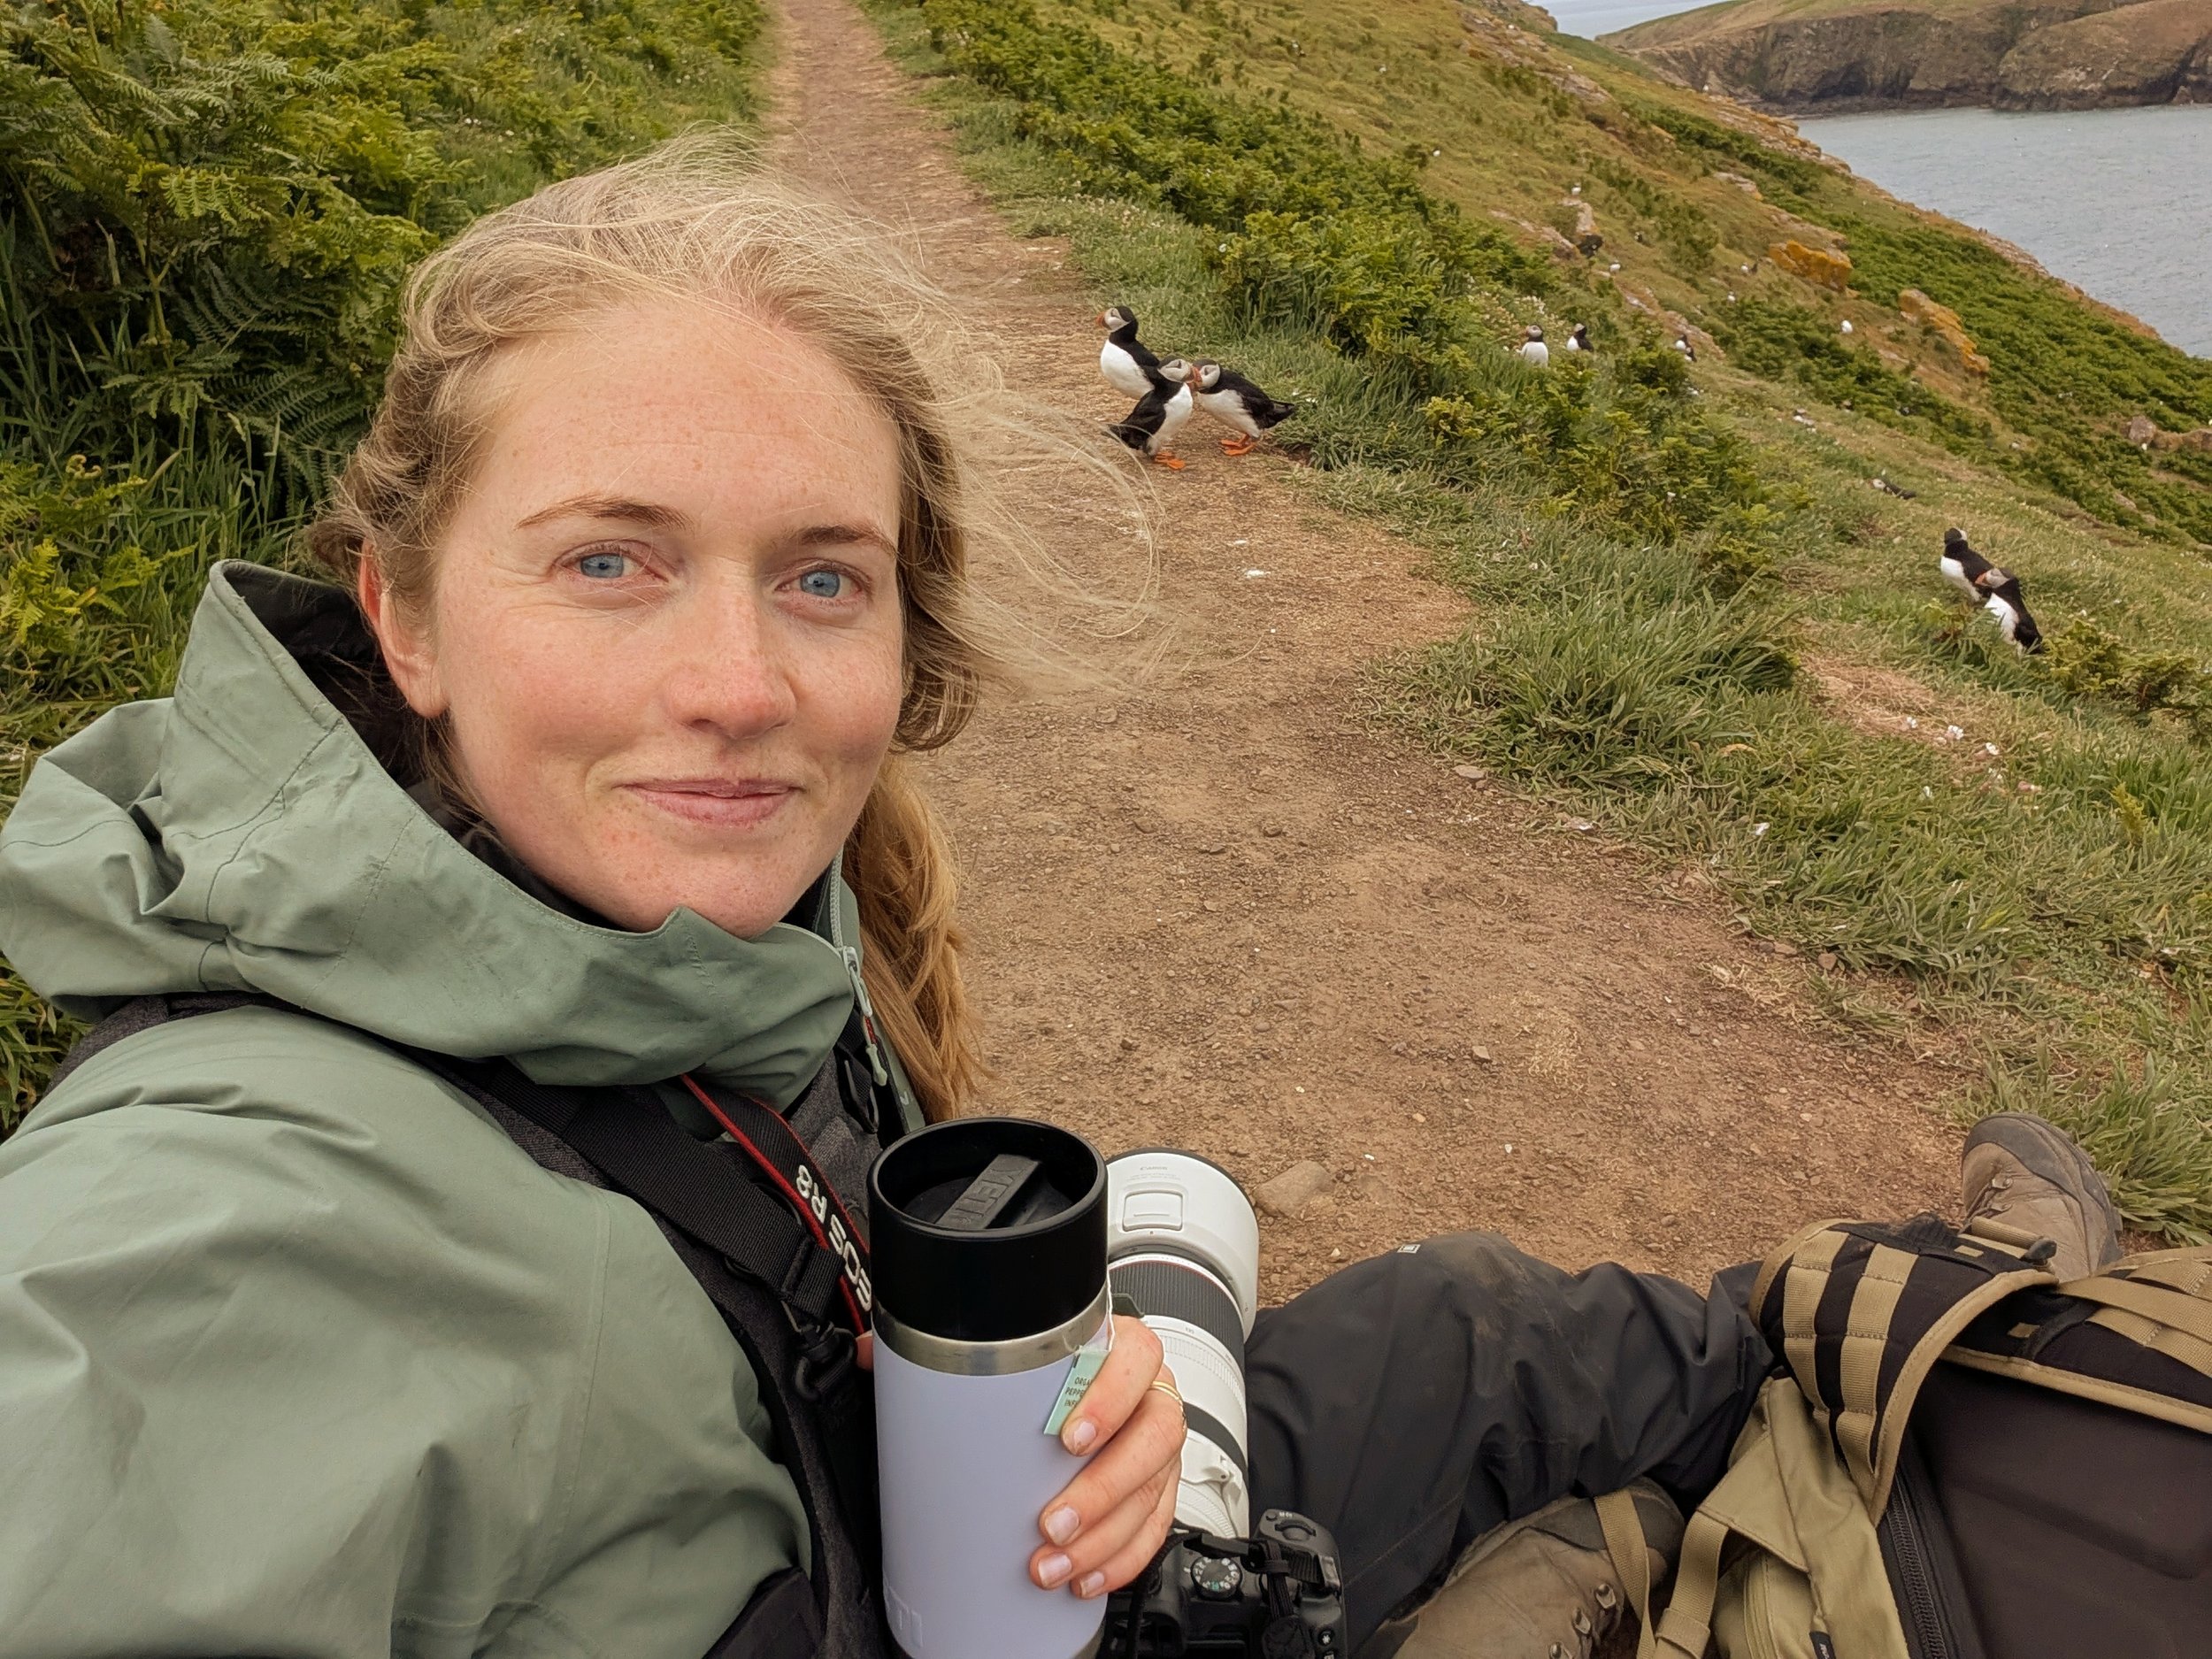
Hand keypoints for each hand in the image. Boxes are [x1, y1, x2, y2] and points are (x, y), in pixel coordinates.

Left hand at [1030, 1315, 1184, 1600]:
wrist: (1079, 1388)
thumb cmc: (1055, 1378)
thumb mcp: (1040, 1365)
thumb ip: (1018, 1377)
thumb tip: (950, 1410)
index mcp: (1126, 1352)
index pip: (1138, 1359)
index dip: (1110, 1400)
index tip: (1071, 1438)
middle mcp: (1152, 1396)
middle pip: (1153, 1438)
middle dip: (1102, 1489)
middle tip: (1055, 1521)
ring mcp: (1160, 1444)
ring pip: (1152, 1491)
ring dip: (1103, 1538)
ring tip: (1058, 1561)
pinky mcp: (1162, 1486)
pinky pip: (1154, 1526)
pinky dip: (1120, 1558)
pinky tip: (1088, 1575)